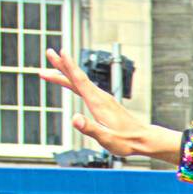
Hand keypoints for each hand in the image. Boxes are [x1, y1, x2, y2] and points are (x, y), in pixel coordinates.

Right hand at [38, 49, 181, 162]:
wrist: (144, 139)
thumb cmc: (126, 141)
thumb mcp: (107, 139)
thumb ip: (90, 128)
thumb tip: (74, 119)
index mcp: (98, 103)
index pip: (81, 81)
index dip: (69, 66)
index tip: (60, 52)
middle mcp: (100, 97)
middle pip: (77, 78)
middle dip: (61, 65)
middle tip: (48, 52)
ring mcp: (103, 99)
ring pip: (80, 82)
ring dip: (65, 74)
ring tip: (49, 71)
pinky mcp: (104, 103)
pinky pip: (85, 88)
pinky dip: (74, 83)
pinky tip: (71, 83)